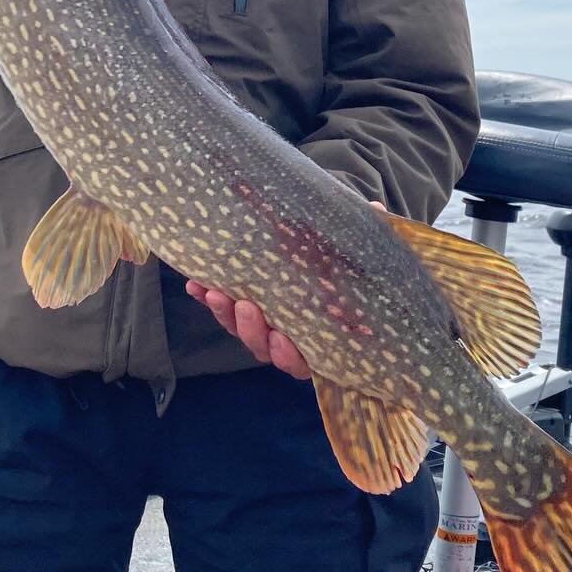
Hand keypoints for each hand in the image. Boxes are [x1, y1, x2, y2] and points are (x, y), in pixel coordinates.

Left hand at [183, 201, 387, 381]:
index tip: (282, 337)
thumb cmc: (349, 257)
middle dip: (252, 331)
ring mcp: (266, 321)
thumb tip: (378, 212)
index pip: (304, 359)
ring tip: (214, 291)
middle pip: (266, 348)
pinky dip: (209, 299)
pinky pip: (225, 308)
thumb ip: (367, 237)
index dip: (289, 354)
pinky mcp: (244, 305)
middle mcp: (292, 335)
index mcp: (321, 334)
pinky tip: (193, 285)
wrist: (331, 245)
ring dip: (226, 315)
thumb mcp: (358, 248)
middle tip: (246, 307)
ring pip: (242, 331)